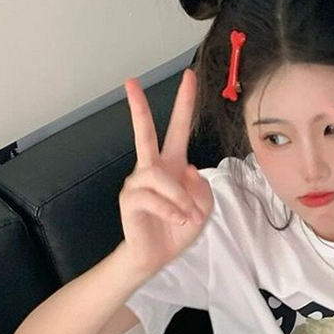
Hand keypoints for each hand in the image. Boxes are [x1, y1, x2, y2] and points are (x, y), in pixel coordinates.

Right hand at [119, 69, 213, 275]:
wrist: (157, 256)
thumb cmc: (178, 229)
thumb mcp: (203, 209)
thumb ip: (202, 188)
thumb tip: (187, 170)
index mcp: (172, 165)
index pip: (177, 130)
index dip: (184, 104)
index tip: (188, 77)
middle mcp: (151, 169)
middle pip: (143, 133)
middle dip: (137, 108)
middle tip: (130, 82)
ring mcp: (137, 183)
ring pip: (159, 176)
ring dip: (179, 198)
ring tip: (187, 216)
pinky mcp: (129, 200)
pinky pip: (152, 198)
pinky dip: (170, 210)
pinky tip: (177, 220)